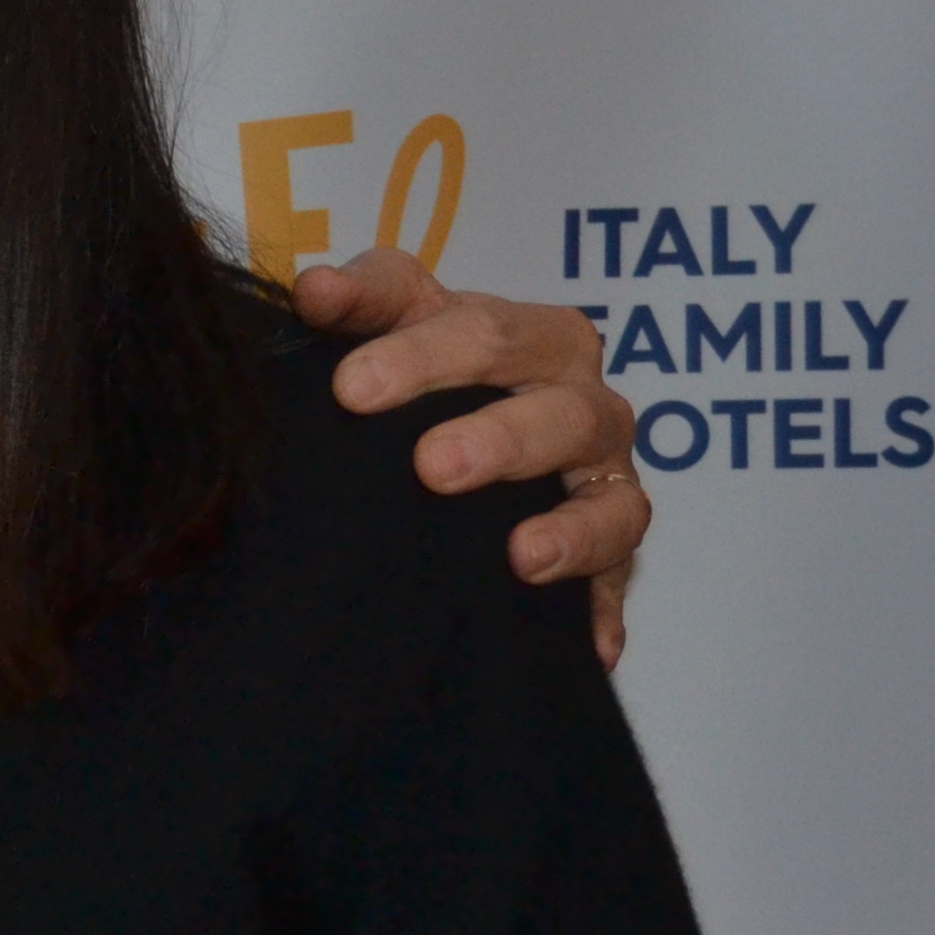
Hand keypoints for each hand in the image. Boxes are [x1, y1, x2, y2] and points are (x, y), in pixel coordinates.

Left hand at [297, 246, 646, 663]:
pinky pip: (621, 582)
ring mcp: (603, 477)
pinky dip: (604, 610)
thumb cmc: (430, 369)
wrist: (463, 437)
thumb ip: (358, 301)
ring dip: (570, 527)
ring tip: (522, 553)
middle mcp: (579, 400)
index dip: (419, 352)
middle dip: (498, 438)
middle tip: (432, 467)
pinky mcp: (612, 550)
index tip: (350, 387)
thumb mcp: (392, 323)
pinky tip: (590, 646)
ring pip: (611, 496)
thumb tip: (313, 289)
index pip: (482, 329)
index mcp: (528, 336)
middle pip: (558, 408)